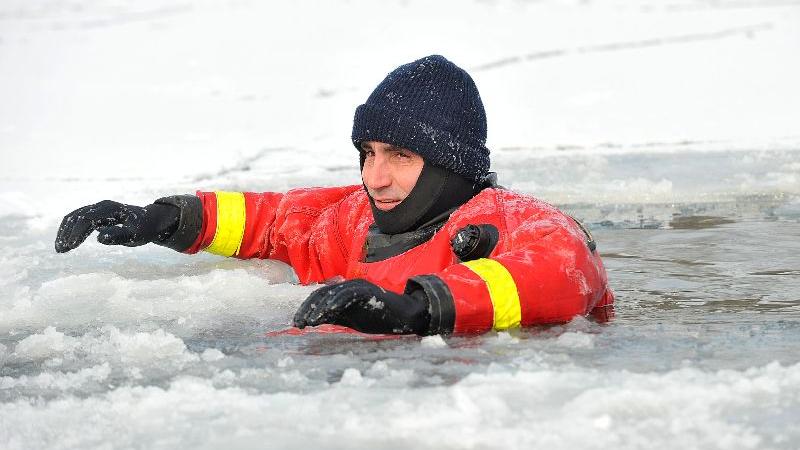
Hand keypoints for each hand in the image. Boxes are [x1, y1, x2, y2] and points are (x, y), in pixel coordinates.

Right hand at [55, 200, 178, 252]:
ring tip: (60, 250)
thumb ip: (119, 235)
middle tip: (60, 251)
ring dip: (65, 232)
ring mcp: (98, 209)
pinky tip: (68, 244)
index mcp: (111, 209)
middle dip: (67, 233)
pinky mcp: (96, 215)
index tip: (71, 246)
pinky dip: (71, 231)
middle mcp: (102, 206)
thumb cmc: (144, 229)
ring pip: (75, 217)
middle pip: (77, 216)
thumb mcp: (136, 235)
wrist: (151, 221)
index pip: (88, 218)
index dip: (77, 232)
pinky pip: (78, 220)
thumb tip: (99, 237)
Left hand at [293, 279, 429, 334]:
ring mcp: (358, 286)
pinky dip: (336, 303)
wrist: (404, 315)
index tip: (297, 323)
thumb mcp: (349, 318)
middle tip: (298, 324)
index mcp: (343, 291)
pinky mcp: (368, 291)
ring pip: (332, 293)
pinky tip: (327, 314)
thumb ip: (332, 316)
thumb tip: (311, 320)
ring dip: (319, 308)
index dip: (306, 308)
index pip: (319, 296)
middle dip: (308, 309)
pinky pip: (348, 295)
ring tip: (309, 322)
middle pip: (321, 293)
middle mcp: (348, 285)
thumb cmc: (377, 317)